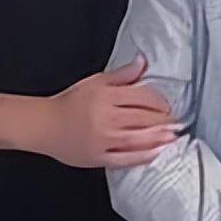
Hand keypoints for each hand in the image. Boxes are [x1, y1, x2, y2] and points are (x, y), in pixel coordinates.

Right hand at [35, 54, 176, 167]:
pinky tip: (156, 153)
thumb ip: (122, 74)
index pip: (141, 97)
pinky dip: (142, 157)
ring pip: (137, 139)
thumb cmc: (70, 102)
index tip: (168, 106)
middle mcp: (105, 118)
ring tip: (173, 137)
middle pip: (142, 118)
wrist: (44, 125)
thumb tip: (143, 61)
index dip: (159, 102)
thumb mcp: (96, 82)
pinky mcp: (97, 158)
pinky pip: (124, 159)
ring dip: (158, 138)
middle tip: (177, 122)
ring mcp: (102, 140)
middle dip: (163, 120)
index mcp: (106, 96)